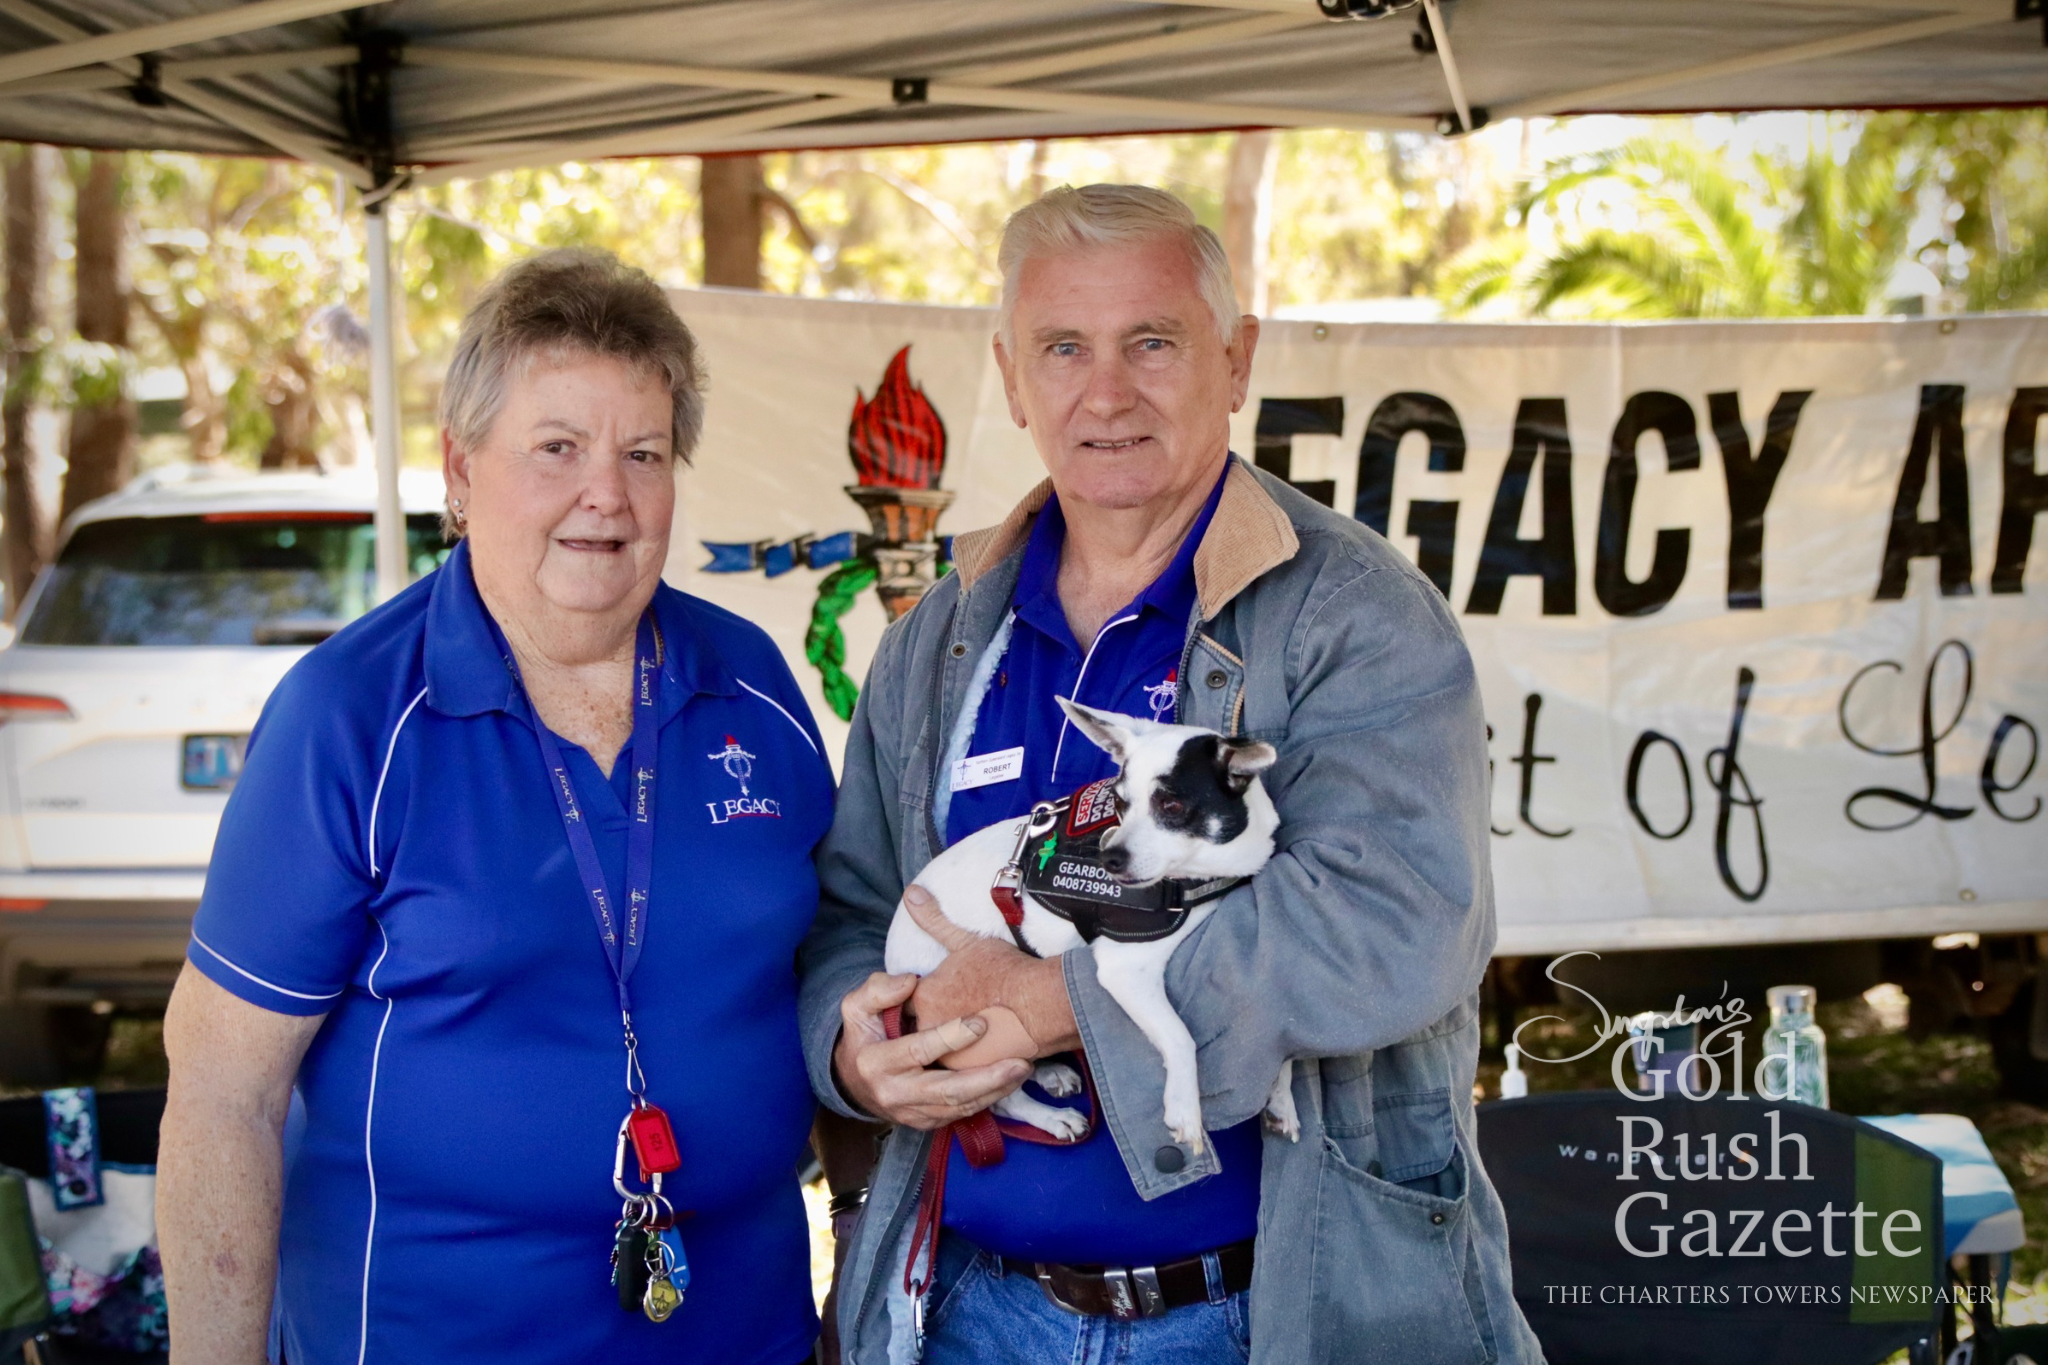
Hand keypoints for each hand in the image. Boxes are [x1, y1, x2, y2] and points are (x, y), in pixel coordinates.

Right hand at [832, 970, 1029, 1129]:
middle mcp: (894, 1094)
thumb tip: (910, 982)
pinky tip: (1008, 1082)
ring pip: (960, 1107)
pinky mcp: (926, 1123)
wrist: (853, 1081)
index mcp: (876, 1062)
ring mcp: (911, 1113)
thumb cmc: (863, 1036)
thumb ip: (878, 990)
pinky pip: (961, 1114)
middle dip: (987, 1079)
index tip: (982, 1022)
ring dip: (995, 1091)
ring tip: (1023, 1070)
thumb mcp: (857, 1006)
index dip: (952, 1037)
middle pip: (948, 1092)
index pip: (920, 1050)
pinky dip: (988, 1099)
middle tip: (1019, 1062)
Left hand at [902, 884, 1080, 1062]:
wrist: (1040, 1004)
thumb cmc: (1005, 970)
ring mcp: (947, 1056)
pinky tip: (982, 1055)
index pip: (904, 1003)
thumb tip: (911, 893)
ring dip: (945, 1050)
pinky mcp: (969, 1075)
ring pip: (936, 1056)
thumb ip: (934, 920)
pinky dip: (966, 1065)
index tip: (939, 997)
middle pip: (917, 1033)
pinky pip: (959, 1073)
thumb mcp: (966, 942)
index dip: (919, 999)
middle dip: (928, 1029)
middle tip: (953, 1021)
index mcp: (923, 997)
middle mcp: (927, 1029)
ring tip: (968, 1041)